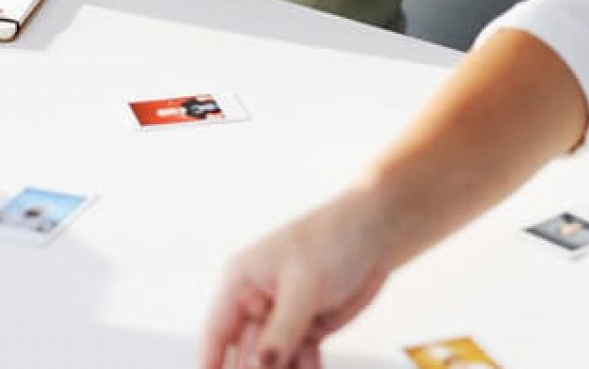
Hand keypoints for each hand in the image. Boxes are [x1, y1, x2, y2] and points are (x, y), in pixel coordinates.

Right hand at [202, 191, 391, 368]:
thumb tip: (260, 365)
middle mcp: (257, 303)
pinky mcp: (309, 328)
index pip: (217, 332)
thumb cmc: (331, 238)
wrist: (377, 232)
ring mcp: (284, 318)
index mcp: (241, 282)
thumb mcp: (303, 284)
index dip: (211, 363)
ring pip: (274, 362)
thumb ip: (283, 329)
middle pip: (246, 355)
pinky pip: (300, 361)